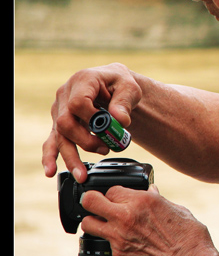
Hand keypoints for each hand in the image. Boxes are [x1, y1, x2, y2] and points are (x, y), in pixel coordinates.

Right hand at [42, 63, 141, 182]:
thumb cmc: (120, 84)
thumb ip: (125, 102)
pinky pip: (51, 141)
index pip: (78, 103)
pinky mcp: (59, 123)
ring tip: (82, 174)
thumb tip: (120, 121)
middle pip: (66, 123)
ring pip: (59, 137)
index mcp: (83, 81)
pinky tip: (51, 171)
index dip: (92, 118)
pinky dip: (50, 157)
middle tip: (105, 149)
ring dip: (71, 157)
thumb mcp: (130, 87)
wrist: (114, 84)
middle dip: (85, 141)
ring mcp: (60, 110)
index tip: (109, 126)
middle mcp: (65, 95)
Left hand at [80, 185, 218, 255]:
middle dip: (92, 201)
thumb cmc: (189, 238)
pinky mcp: (118, 254)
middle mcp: (127, 215)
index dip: (115, 194)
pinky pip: (103, 242)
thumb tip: (152, 192)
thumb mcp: (177, 210)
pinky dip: (109, 240)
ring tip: (103, 224)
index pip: (112, 189)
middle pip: (90, 200)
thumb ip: (158, 200)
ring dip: (94, 222)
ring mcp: (119, 235)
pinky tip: (121, 241)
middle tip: (98, 206)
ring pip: (88, 223)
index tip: (119, 198)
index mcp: (143, 200)